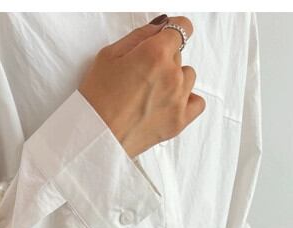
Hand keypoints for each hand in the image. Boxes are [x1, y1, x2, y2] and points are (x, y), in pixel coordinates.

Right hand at [78, 15, 203, 157]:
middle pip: (179, 54)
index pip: (181, 28)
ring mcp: (178, 99)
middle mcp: (171, 75)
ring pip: (188, 76)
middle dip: (163, 60)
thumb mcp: (109, 55)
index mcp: (155, 53)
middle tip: (141, 76)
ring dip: (175, 80)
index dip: (171, 31)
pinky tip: (170, 103)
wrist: (95, 136)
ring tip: (152, 93)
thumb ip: (140, 36)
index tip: (165, 38)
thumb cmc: (97, 98)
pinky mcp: (179, 121)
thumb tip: (160, 27)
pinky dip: (187, 100)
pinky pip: (197, 103)